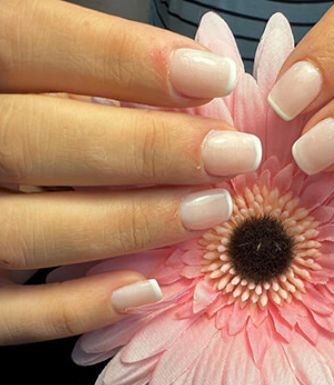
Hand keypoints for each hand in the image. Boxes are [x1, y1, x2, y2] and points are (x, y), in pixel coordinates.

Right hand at [0, 0, 261, 344]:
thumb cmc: (13, 124)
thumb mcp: (30, 83)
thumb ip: (79, 80)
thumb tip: (188, 91)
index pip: (32, 42)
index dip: (124, 57)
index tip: (214, 77)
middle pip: (35, 140)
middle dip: (147, 149)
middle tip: (232, 155)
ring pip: (25, 230)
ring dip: (130, 224)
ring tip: (210, 210)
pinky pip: (8, 313)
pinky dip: (77, 307)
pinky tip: (145, 289)